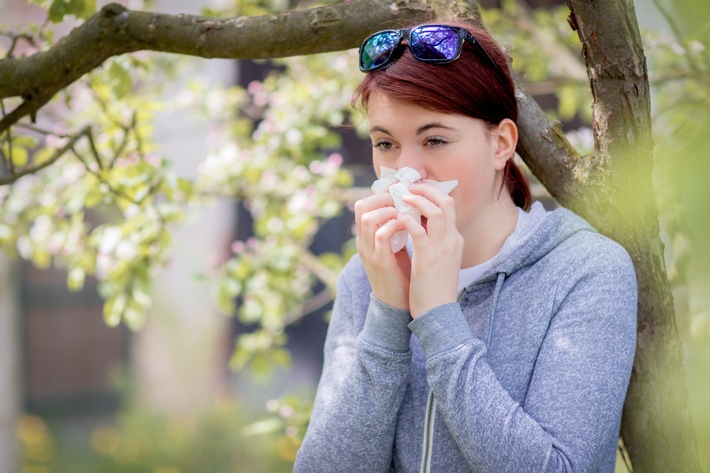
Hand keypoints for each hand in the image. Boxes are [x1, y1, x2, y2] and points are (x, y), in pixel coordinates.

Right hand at [354, 192, 411, 309]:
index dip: (382, 195)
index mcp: (366, 237)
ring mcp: (369, 251)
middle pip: (362, 206)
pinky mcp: (380, 261)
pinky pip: (382, 234)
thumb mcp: (395, 247)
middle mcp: (363, 242)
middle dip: (384, 199)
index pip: (364, 205)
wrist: (397, 304)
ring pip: (369, 217)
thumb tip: (410, 208)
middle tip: (404, 202)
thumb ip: (396, 229)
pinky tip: (410, 227)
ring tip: (406, 214)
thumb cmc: (400, 274)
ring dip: (390, 211)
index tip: (402, 195)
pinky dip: (396, 226)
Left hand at [397, 183, 462, 317]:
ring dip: (418, 201)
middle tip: (409, 187)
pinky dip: (408, 220)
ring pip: (436, 212)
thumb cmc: (435, 286)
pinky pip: (419, 232)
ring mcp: (442, 249)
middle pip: (447, 203)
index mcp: (454, 240)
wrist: (437, 312)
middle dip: (428, 190)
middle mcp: (451, 241)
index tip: (416, 189)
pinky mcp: (428, 259)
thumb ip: (434, 240)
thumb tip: (418, 222)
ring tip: (402, 198)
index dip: (432, 194)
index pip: (449, 206)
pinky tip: (398, 217)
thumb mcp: (440, 259)